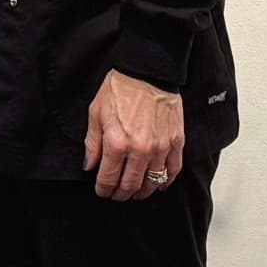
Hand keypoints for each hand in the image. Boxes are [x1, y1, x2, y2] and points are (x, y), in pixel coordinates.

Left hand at [83, 69, 183, 201]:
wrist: (147, 71)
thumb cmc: (119, 89)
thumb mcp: (96, 113)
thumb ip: (92, 143)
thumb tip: (90, 166)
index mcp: (116, 143)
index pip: (108, 179)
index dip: (103, 189)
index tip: (102, 191)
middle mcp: (139, 150)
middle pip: (130, 185)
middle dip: (121, 194)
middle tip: (117, 195)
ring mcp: (160, 148)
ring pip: (152, 182)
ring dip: (142, 192)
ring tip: (136, 193)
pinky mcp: (176, 142)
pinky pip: (173, 171)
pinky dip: (165, 181)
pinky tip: (159, 184)